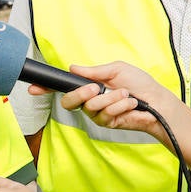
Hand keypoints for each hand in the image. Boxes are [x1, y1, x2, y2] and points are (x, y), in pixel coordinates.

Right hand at [33, 62, 180, 136]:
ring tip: (126, 94)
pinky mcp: (105, 123)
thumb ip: (94, 71)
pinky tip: (130, 103)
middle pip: (68, 101)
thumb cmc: (140, 84)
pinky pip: (104, 114)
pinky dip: (119, 105)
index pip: (63, 87)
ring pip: (90, 106)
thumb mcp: (116, 70)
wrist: (157, 102)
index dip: (46, 88)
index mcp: (88, 85)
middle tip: (96, 88)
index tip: (32, 88)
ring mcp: (96, 113)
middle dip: (81, 93)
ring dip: (111, 98)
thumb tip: (73, 68)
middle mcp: (88, 100)